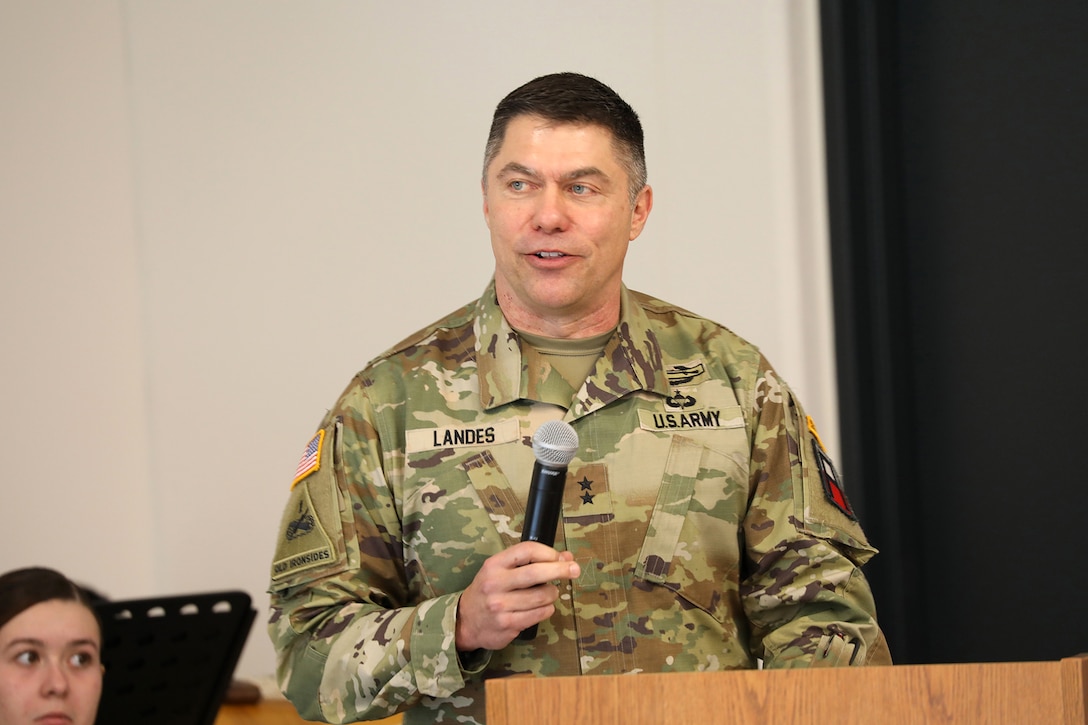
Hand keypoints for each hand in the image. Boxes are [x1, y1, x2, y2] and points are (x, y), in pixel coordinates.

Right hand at [455, 541, 579, 650]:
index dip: (548, 552)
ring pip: (542, 596)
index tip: (561, 557)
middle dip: (560, 570)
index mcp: (494, 565)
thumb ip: (531, 562)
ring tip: (548, 593)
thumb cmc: (489, 590)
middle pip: (536, 573)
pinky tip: (542, 607)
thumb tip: (566, 556)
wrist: (465, 621)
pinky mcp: (507, 624)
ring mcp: (501, 606)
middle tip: (574, 570)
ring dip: (552, 594)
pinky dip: (547, 609)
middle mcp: (495, 584)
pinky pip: (539, 614)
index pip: (526, 550)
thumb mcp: (502, 570)